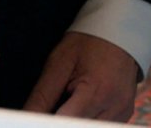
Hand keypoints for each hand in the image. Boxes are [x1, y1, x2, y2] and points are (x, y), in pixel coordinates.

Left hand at [22, 31, 138, 119]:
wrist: (121, 32)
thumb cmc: (89, 42)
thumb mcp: (60, 62)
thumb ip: (42, 96)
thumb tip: (26, 118)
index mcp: (97, 91)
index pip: (65, 123)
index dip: (47, 122)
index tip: (40, 117)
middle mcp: (114, 107)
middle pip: (77, 127)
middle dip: (61, 120)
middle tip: (57, 102)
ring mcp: (122, 113)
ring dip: (74, 120)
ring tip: (70, 100)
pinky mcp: (124, 115)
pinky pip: (100, 126)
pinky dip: (86, 119)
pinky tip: (82, 103)